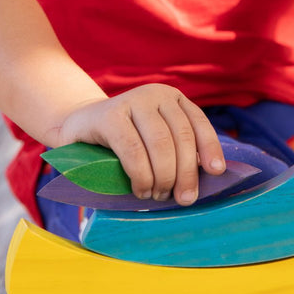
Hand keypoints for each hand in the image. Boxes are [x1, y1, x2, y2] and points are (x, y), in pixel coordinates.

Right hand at [50, 83, 225, 206]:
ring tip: (158, 196)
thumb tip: (203, 179)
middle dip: (186, 173)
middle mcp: (155, 94)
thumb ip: (175, 152)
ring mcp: (131, 101)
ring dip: (163, 177)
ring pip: (160, 143)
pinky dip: (141, 175)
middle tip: (183, 199)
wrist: (77, 128)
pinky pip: (133, 149)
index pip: (197, 122)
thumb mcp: (154, 142)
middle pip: (181, 136)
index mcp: (172, 98)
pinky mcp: (109, 115)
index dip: (210, 147)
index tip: (216, 172)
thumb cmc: (122, 143)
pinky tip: (141, 189)